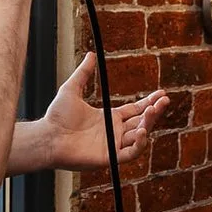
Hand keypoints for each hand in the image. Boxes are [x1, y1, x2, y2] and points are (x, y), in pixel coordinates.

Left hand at [24, 54, 169, 170]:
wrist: (47, 136)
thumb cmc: (56, 116)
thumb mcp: (71, 89)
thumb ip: (84, 73)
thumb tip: (91, 54)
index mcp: (110, 118)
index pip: (136, 110)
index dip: (150, 102)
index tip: (162, 94)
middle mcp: (114, 132)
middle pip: (142, 122)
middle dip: (154, 112)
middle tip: (164, 101)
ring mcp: (113, 145)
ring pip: (139, 137)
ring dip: (148, 125)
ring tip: (152, 112)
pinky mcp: (109, 157)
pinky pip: (130, 154)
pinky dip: (139, 144)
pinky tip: (142, 131)